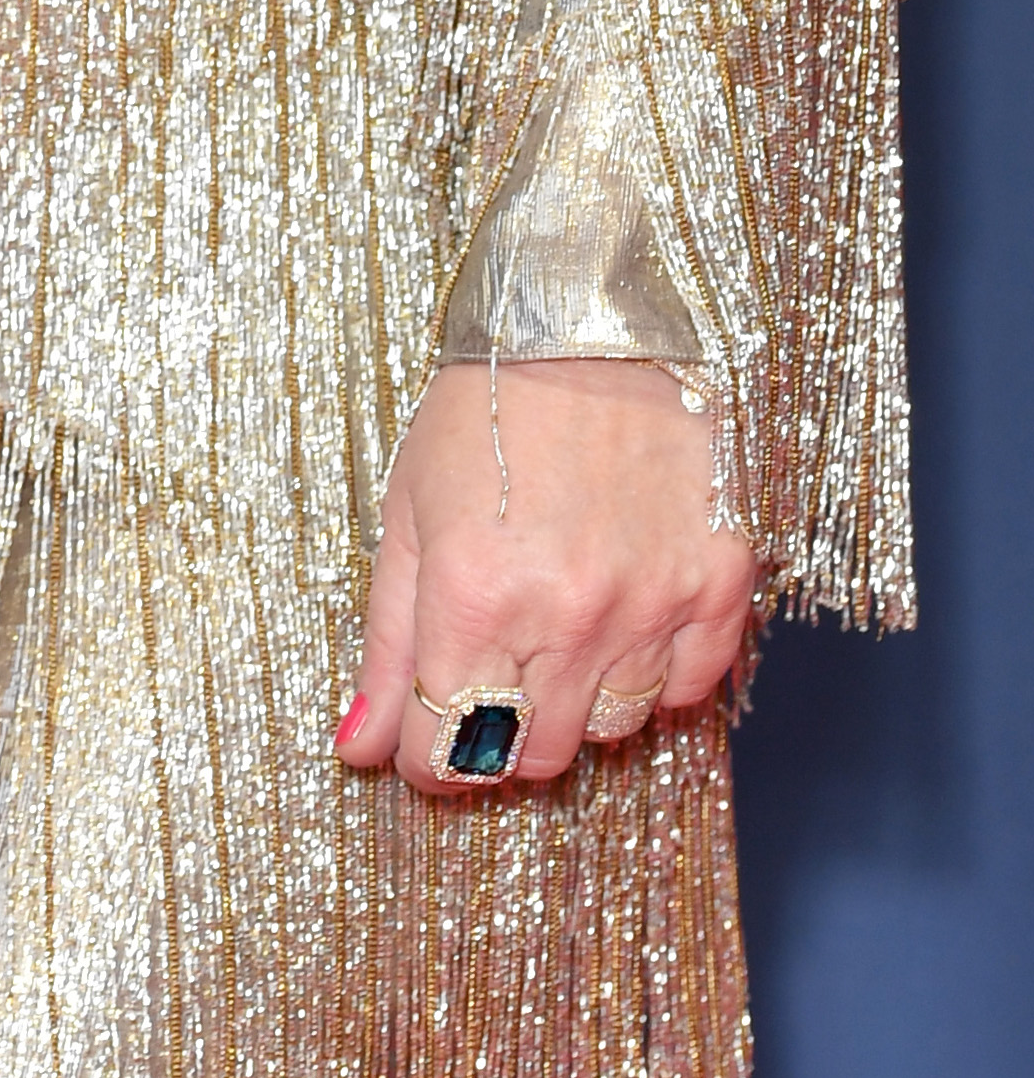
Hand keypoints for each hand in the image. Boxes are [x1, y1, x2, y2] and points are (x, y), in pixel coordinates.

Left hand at [337, 358, 756, 794]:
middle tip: (491, 663)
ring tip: (557, 619)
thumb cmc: (488, 406)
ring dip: (573, 698)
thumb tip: (358, 748)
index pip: (444, 751)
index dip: (422, 756)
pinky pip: (685, 692)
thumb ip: (384, 640)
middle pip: (528, 754)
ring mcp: (649, 607)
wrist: (596, 322)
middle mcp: (564, 616)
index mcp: (472, 595)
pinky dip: (651, 674)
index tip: (420, 732)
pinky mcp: (719, 590)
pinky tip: (624, 611)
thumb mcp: (407, 510)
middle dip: (495, 728)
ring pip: (607, 731)